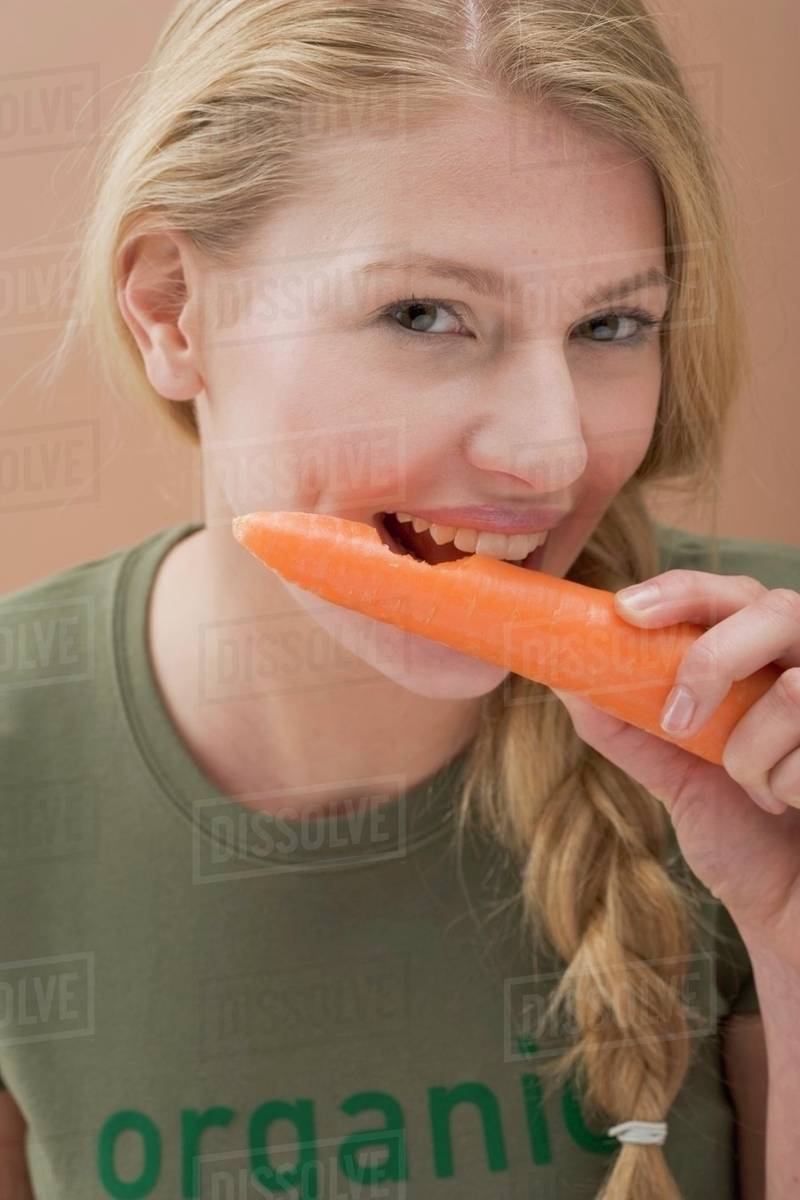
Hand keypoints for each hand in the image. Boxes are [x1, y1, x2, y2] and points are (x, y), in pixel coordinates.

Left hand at [551, 569, 799, 965]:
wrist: (791, 910)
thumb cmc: (744, 838)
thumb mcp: (676, 774)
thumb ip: (629, 724)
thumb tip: (564, 678)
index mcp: (768, 660)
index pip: (731, 595)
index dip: (682, 591)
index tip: (625, 612)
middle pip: (776, 609)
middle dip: (712, 659)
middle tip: (677, 719)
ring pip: (794, 688)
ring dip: (751, 754)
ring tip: (752, 791)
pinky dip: (788, 787)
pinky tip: (793, 808)